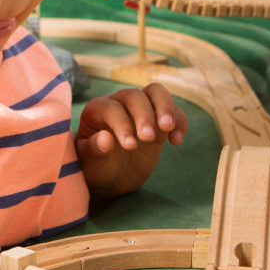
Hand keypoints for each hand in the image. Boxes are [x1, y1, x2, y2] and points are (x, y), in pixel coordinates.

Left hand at [75, 82, 186, 198]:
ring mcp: (140, 110)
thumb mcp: (90, 164)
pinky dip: (179, 122)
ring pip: (155, 92)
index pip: (111, 108)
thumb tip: (106, 139)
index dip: (122, 124)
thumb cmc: (95, 168)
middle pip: (134, 96)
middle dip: (143, 114)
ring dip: (165, 107)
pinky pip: (174, 111)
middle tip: (147, 138)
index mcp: (96, 111)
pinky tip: (176, 141)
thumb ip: (93, 150)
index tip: (130, 146)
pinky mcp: (158, 120)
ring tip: (167, 128)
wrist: (111, 177)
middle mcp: (118, 104)